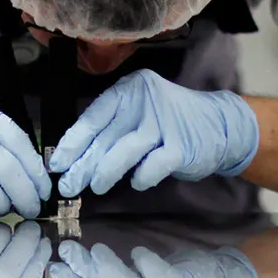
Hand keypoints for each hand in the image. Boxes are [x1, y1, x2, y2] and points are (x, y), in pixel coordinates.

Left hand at [48, 70, 258, 196]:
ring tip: (95, 187)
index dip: (73, 142)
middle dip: (83, 164)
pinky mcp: (181, 145)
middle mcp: (145, 101)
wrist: (220, 125)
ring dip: (105, 172)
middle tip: (67, 186)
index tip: (57, 163)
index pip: (94, 116)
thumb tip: (77, 157)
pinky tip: (138, 183)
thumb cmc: (170, 122)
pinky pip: (152, 166)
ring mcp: (165, 123)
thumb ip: (113, 129)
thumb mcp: (140, 114)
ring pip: (125, 151)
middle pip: (106, 136)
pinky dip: (142, 178)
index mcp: (131, 89)